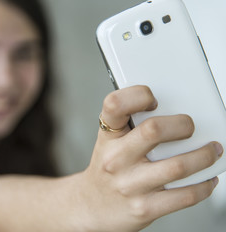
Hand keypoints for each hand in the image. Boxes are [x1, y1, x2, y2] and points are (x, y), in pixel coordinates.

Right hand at [78, 85, 220, 231]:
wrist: (91, 206)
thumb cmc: (106, 170)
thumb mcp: (109, 142)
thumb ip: (131, 125)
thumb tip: (171, 110)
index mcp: (107, 137)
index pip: (115, 104)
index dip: (138, 95)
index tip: (154, 99)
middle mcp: (115, 159)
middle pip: (154, 130)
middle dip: (183, 124)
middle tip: (190, 127)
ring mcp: (130, 184)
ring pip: (178, 165)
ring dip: (204, 156)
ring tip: (211, 151)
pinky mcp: (144, 208)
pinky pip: (185, 195)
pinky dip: (204, 185)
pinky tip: (205, 178)